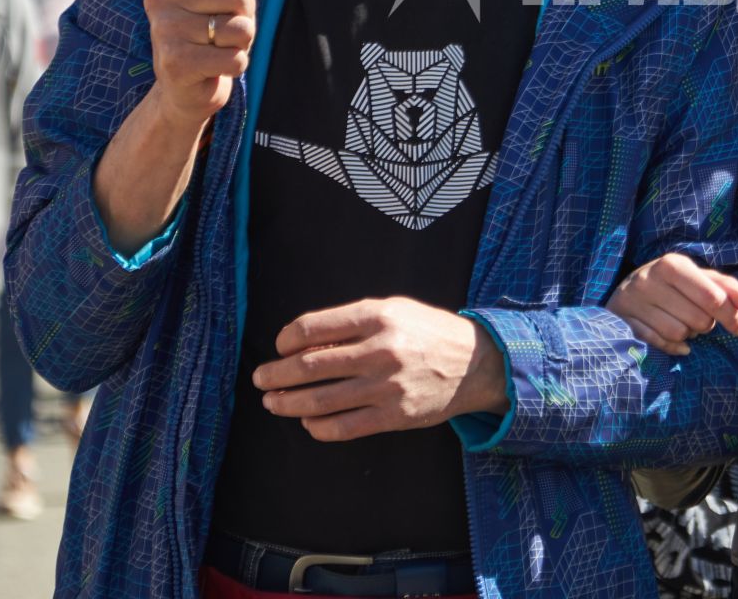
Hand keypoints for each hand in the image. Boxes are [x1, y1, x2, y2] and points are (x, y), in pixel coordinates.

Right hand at [141, 0, 255, 128]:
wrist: (185, 87)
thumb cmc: (209, 30)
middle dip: (246, 13)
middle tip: (226, 24)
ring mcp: (164, 30)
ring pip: (241, 27)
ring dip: (241, 41)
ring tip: (219, 45)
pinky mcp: (175, 63)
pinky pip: (236, 57)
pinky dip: (236, 64)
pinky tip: (215, 66)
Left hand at [253, 298, 507, 441]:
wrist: (476, 363)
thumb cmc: (428, 332)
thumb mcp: (395, 310)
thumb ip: (353, 322)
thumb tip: (305, 343)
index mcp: (377, 317)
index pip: (312, 328)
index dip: (286, 339)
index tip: (279, 346)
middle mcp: (380, 351)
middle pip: (309, 367)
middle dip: (276, 375)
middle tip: (261, 379)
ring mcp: (387, 387)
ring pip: (320, 401)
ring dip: (288, 403)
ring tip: (273, 402)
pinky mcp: (394, 416)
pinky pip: (343, 427)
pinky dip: (318, 427)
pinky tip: (308, 422)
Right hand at [605, 253, 737, 355]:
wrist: (626, 289)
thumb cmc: (670, 283)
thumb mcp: (696, 277)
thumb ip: (723, 286)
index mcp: (672, 265)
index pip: (712, 297)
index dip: (731, 316)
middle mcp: (650, 280)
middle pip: (698, 319)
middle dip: (706, 324)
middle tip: (699, 318)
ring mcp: (634, 302)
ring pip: (679, 333)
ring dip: (689, 334)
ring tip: (684, 323)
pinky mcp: (624, 321)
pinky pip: (659, 343)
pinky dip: (675, 347)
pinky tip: (679, 342)